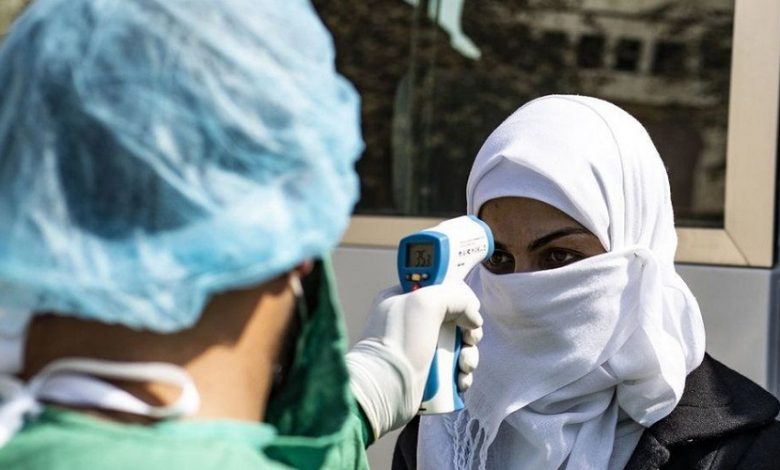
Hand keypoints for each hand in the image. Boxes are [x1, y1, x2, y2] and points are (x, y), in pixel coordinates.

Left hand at [346, 281, 481, 439]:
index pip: (440, 289)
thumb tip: (473, 318)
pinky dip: (462, 374)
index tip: (467, 312)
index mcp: (404, 299)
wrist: (383, 389)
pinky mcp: (426, 374)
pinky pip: (454, 369)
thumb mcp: (425, 303)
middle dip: (468, 333)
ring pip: (457, 347)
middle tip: (469, 341)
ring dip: (469, 356)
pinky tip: (460, 381)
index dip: (458, 300)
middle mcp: (411, 322)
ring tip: (464, 366)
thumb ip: (455, 297)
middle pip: (455, 320)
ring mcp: (419, 349)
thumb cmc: (398, 343)